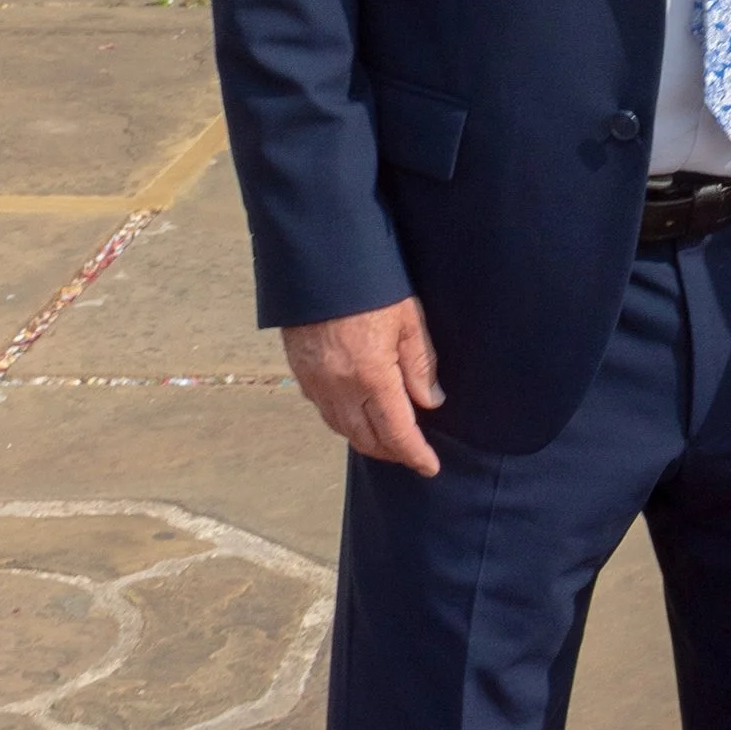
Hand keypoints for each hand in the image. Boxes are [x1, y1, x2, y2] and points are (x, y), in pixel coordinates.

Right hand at [281, 298, 443, 474]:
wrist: (318, 262)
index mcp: (372, 377)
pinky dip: (344, 421)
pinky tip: (357, 414)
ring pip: (342, 429)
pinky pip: (324, 410)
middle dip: (391, 453)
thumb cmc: (370, 286)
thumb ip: (420, 364)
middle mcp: (340, 388)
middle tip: (411, 454)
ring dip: (366, 440)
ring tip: (387, 439)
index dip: (414, 455)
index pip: (397, 433)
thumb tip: (430, 402)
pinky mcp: (300, 372)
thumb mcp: (409, 319)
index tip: (429, 467)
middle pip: (367, 439)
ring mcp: (315, 382)